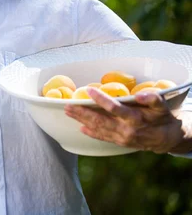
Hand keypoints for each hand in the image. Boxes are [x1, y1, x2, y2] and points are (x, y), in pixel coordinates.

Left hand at [64, 87, 183, 152]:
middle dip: (82, 113)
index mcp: (135, 118)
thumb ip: (152, 97)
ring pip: (98, 129)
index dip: (100, 99)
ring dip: (82, 120)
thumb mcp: (161, 105)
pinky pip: (103, 137)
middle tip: (67, 105)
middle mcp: (126, 129)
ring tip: (69, 113)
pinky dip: (91, 133)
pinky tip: (81, 128)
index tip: (89, 90)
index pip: (114, 108)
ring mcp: (121, 137)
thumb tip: (139, 94)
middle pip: (100, 120)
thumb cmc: (161, 117)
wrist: (166, 138)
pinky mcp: (119, 142)